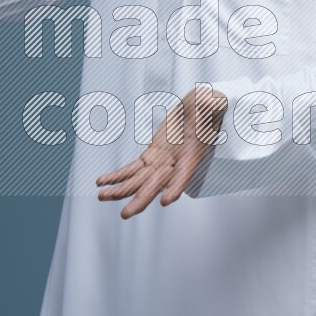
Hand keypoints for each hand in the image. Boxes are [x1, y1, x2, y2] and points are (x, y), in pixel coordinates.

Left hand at [96, 85, 227, 218]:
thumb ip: (210, 105)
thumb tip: (209, 102)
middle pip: (157, 184)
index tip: (166, 200)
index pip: (185, 173)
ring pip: (140, 180)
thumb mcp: (212, 103)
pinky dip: (118, 176)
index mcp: (192, 152)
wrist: (199, 109)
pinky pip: (133, 168)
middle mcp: (176, 161)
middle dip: (140, 199)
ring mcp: (162, 160)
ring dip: (121, 190)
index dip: (176, 187)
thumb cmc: (208, 107)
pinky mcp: (152, 154)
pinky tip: (103, 182)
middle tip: (127, 213)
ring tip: (104, 196)